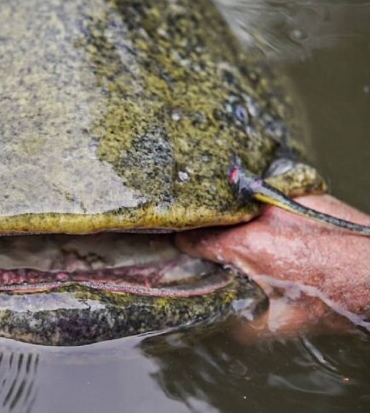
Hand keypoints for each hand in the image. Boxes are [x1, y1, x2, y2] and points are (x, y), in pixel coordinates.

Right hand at [176, 195, 369, 336]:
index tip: (178, 249)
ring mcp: (280, 198)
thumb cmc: (336, 297)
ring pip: (241, 205)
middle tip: (209, 246)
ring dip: (235, 219)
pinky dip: (260, 209)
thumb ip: (245, 325)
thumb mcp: (286, 324)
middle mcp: (259, 215)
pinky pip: (266, 197)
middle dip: (208, 231)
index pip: (195, 239)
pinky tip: (270, 224)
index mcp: (249, 245)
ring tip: (240, 233)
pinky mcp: (301, 191)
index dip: (182, 246)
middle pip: (216, 218)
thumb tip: (224, 323)